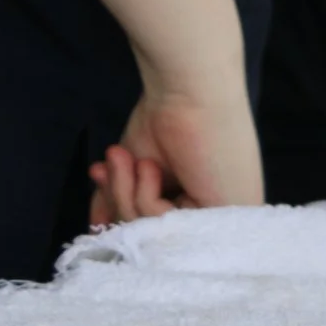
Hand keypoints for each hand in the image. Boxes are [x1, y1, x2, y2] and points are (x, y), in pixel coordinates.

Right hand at [87, 73, 262, 225]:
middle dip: (119, 200)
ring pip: (154, 236)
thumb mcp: (136, 168)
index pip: (153, 229)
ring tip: (128, 158)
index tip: (99, 173)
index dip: (120, 205)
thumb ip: (121, 197)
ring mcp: (227, 219)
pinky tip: (151, 166)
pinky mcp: (226, 215)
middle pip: (151, 238)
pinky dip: (144, 195)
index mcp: (205, 205)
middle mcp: (220, 217)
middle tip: (110, 161)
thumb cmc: (168, 118)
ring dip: (126, 194)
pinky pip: (164, 228)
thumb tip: (98, 226)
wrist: (191, 88)